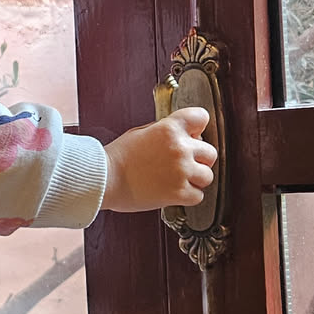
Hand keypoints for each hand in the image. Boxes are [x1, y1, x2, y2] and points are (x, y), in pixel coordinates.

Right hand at [101, 108, 215, 212]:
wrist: (104, 180)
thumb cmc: (117, 157)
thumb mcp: (140, 132)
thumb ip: (165, 131)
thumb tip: (181, 133)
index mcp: (170, 128)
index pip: (202, 118)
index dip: (198, 128)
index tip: (192, 135)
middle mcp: (179, 148)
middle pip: (210, 152)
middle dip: (198, 158)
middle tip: (182, 164)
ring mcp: (181, 171)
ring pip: (207, 176)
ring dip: (195, 179)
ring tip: (177, 179)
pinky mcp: (178, 193)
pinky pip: (198, 195)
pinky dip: (189, 196)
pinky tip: (173, 191)